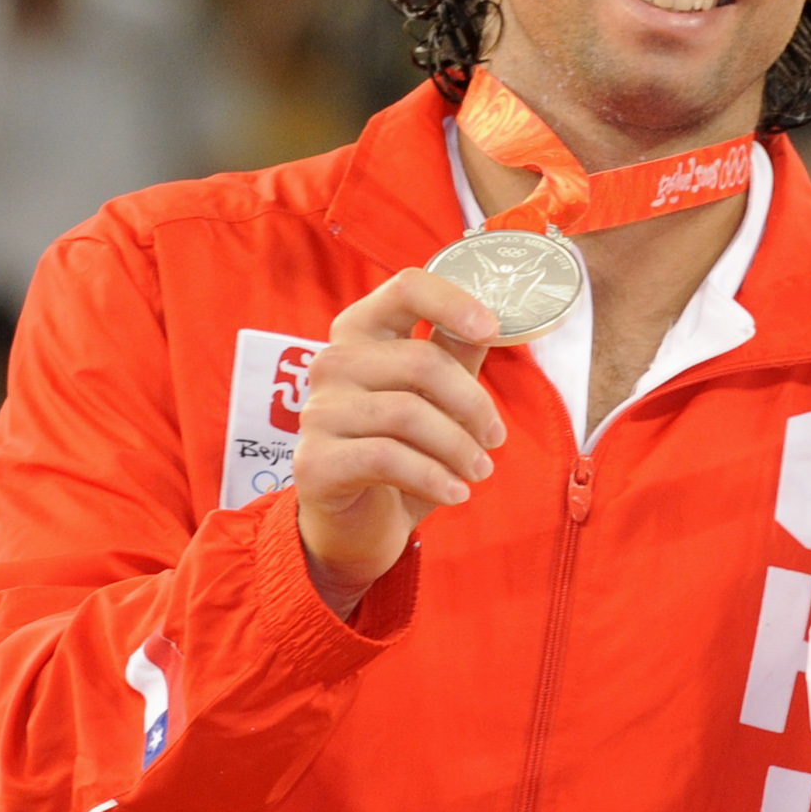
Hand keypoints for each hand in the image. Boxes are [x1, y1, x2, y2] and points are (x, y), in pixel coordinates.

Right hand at [292, 268, 506, 617]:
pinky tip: (455, 493)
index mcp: (363, 333)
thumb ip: (456, 355)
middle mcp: (333, 363)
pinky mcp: (314, 461)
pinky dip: (433, 478)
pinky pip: (387, 458)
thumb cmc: (404, 450)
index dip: (453, 302)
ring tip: (479, 471)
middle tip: (496, 439)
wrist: (358, 523)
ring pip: (408, 413)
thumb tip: (495, 320)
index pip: (405, 288)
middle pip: (421, 361)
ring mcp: (317, 412)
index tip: (492, 328)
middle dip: (473, 404)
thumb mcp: (438, 398)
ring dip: (459, 448)